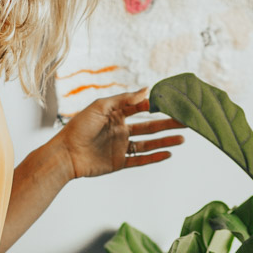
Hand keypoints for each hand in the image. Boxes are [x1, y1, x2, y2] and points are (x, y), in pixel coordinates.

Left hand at [57, 87, 183, 180]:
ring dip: (166, 140)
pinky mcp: (120, 162)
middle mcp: (121, 130)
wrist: (66, 154)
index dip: (156, 106)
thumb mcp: (101, 107)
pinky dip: (155, 157)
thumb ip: (124, 99)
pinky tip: (169, 153)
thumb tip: (146, 90)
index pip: (141, 109)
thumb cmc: (79, 127)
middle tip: (186, 121)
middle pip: (150, 127)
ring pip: (149, 143)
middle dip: (168, 124)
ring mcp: (122, 147)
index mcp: (116, 115)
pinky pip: (141, 159)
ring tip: (183, 137)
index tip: (172, 103)